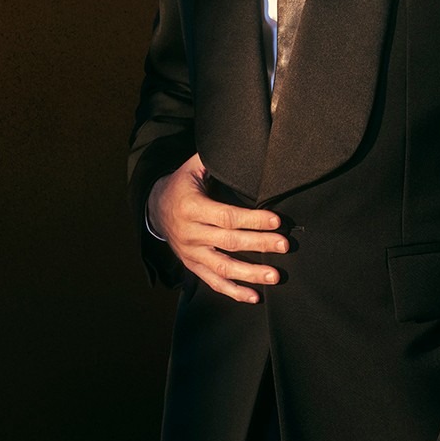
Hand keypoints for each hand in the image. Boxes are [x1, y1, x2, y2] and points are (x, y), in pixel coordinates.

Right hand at [147, 152, 288, 302]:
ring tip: (274, 277)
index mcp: (191, 206)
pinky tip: (255, 297)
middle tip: (285, 246)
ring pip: (222, 267)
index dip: (253, 220)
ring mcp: (190, 252)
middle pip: (228, 242)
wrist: (154, 208)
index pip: (226, 216)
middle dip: (259, 245)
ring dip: (250, 274)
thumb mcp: (193, 166)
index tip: (277, 221)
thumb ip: (215, 159)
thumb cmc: (183, 183)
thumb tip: (245, 143)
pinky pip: (213, 282)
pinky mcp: (192, 265)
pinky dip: (233, 292)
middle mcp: (189, 233)